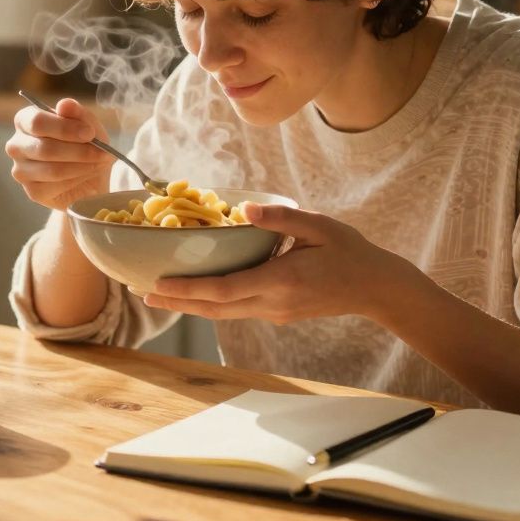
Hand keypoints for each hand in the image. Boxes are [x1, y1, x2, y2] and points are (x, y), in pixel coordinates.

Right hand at [6, 98, 114, 210]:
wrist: (91, 176)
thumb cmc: (86, 144)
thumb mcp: (88, 125)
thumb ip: (77, 113)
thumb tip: (64, 104)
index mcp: (25, 120)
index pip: (36, 121)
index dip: (65, 127)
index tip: (90, 133)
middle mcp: (16, 145)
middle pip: (44, 148)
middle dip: (79, 151)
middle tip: (102, 152)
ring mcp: (21, 170)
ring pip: (52, 169)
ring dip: (82, 166)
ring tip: (98, 163)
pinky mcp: (32, 191)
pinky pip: (56, 186)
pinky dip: (77, 180)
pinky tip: (87, 174)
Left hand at [144, 203, 425, 324]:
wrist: (375, 288)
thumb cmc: (349, 252)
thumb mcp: (318, 226)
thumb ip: (280, 217)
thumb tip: (244, 207)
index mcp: (280, 280)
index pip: (223, 288)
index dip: (188, 289)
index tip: (158, 284)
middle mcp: (272, 302)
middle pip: (215, 307)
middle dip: (178, 302)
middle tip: (144, 293)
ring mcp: (274, 312)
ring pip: (224, 313)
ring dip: (191, 305)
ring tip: (160, 295)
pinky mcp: (278, 313)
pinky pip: (237, 309)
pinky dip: (212, 303)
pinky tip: (197, 293)